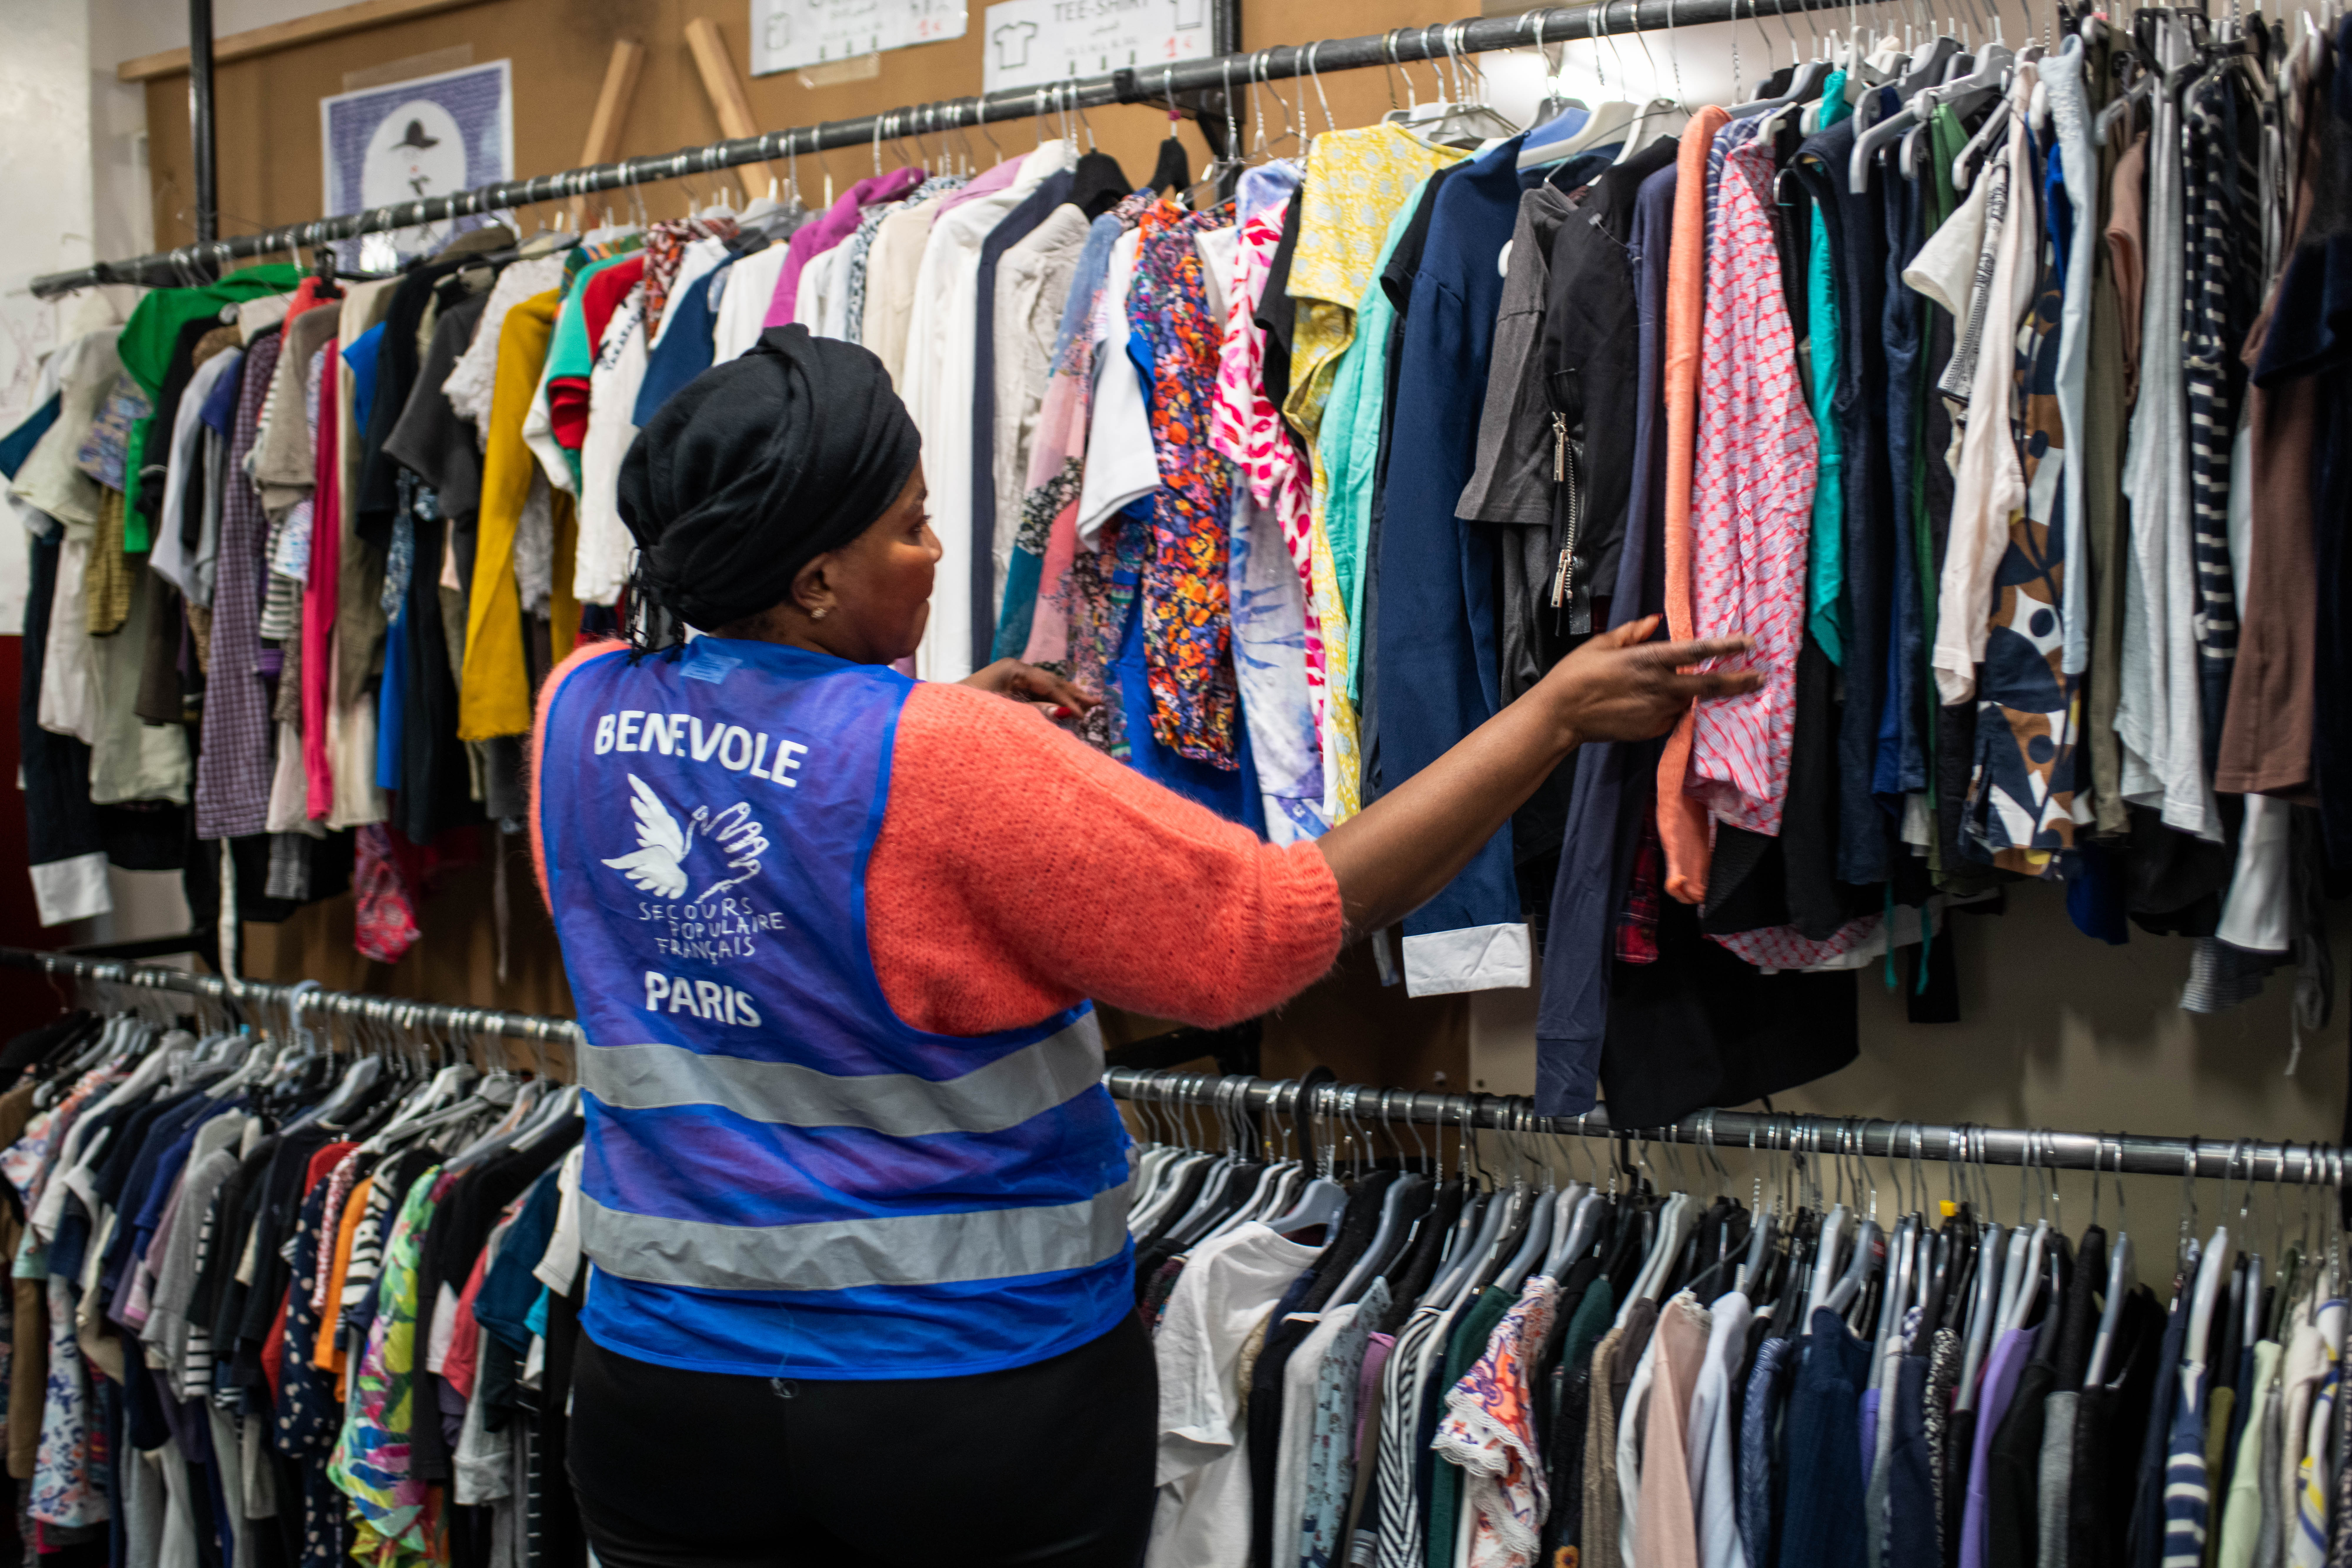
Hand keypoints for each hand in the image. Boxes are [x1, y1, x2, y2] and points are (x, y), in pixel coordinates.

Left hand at [960, 659, 1100, 718]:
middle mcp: (1013, 669)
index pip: (1049, 684)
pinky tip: (1063, 709)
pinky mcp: (1005, 689)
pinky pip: (1034, 694)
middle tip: (1097, 703)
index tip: (1084, 715)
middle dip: (1073, 694)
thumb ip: (1034, 713)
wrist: (938, 715)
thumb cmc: (966, 712)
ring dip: (1065, 698)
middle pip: (1050, 682)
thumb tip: (1065, 713)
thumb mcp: (1003, 713)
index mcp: (1013, 669)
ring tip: (1088, 704)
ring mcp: (1009, 678)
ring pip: (1044, 688)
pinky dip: (1050, 702)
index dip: (1068, 700)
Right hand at [1539, 616, 1761, 745]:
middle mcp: (1658, 687)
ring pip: (1690, 702)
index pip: (1696, 651)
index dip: (1725, 647)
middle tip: (1760, 678)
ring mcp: (1656, 711)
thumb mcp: (1603, 644)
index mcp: (1648, 660)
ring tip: (1717, 689)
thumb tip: (1655, 621)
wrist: (1561, 715)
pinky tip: (1666, 704)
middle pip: (1708, 685)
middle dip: (1738, 681)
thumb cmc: (1576, 674)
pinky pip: (1673, 717)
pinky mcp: (1651, 730)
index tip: (1748, 643)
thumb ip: (1634, 633)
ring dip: (1703, 696)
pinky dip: (1676, 709)